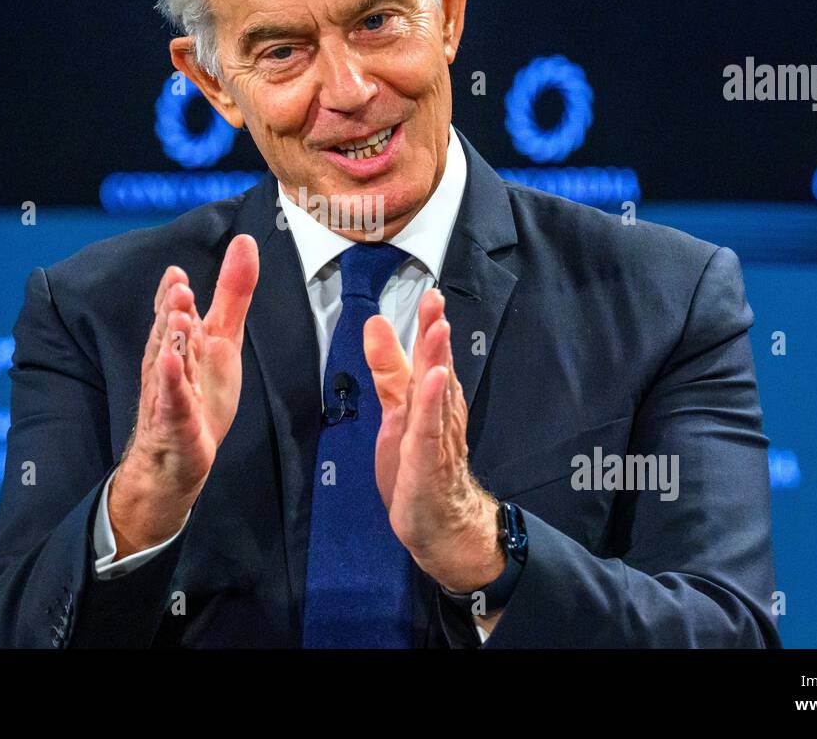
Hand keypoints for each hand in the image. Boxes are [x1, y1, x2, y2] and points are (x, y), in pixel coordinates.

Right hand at [108, 234, 258, 555]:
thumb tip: (245, 241)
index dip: (172, 295)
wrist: (180, 457)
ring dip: (172, 341)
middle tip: (177, 287)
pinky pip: (173, 402)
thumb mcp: (224, 337)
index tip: (176, 273)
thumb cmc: (200, 393)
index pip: (173, 313)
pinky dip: (173, 385)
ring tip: (178, 318)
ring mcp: (170, 393)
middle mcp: (170, 362)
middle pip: (169, 333)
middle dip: (171, 310)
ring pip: (169, 364)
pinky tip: (174, 366)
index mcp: (182, 341)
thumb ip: (232, 292)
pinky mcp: (177, 422)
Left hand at [364, 289, 503, 595]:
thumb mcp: (396, 412)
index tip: (431, 292)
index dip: (429, 324)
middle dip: (435, 332)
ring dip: (438, 359)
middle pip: (436, 366)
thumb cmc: (418, 466)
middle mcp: (439, 412)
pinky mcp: (428, 462)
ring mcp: (437, 437)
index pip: (429, 354)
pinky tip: (435, 381)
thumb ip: (388, 369)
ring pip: (437, 393)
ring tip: (439, 328)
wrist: (441, 525)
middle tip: (436, 298)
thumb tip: (375, 322)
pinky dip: (433, 404)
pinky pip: (430, 430)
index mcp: (430, 398)